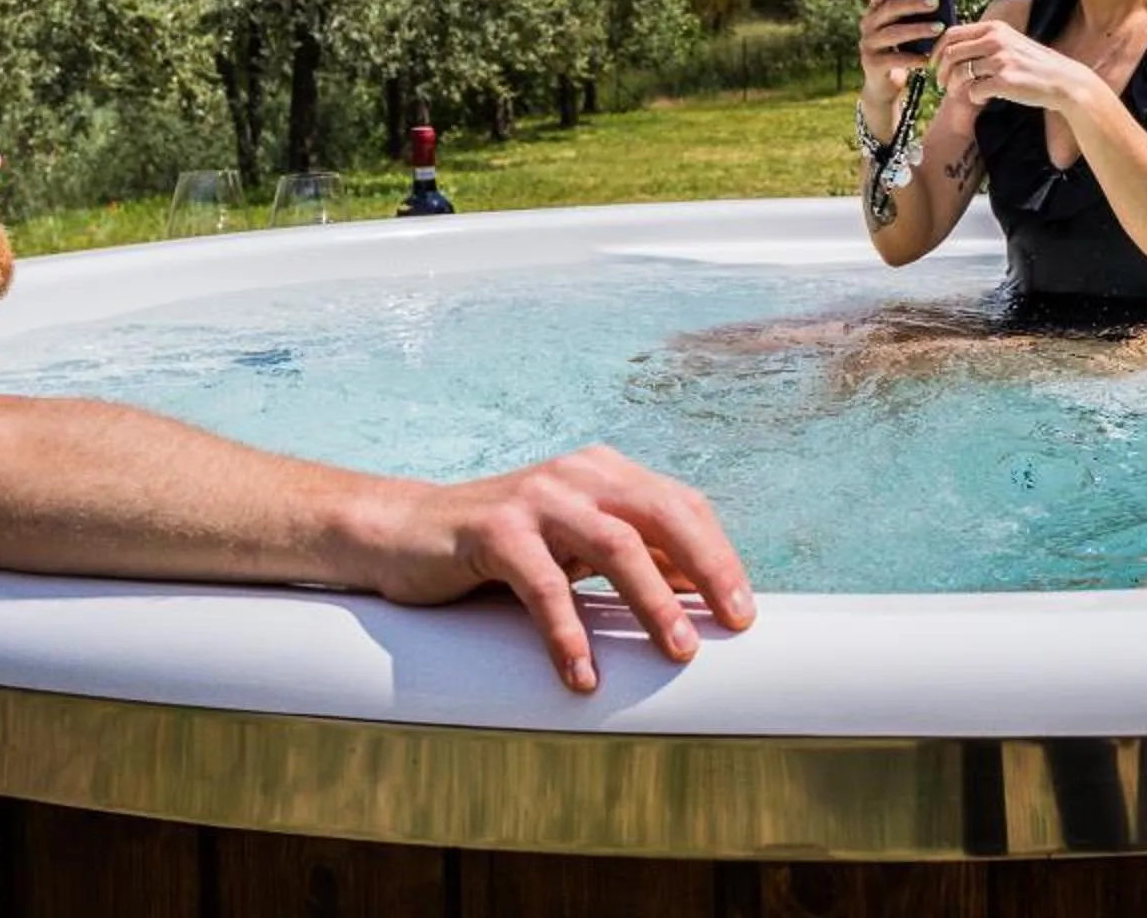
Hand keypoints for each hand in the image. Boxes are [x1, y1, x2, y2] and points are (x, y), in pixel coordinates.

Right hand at [361, 445, 755, 692]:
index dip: (717, 554)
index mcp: (604, 473)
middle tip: (732, 622)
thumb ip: (628, 555)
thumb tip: (700, 594)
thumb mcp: (573, 543)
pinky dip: (569, 632)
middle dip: (707, 569)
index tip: (742, 610)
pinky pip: (544, 585)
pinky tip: (583, 674)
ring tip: (677, 650)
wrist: (404, 532)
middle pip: (662, 515)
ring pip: (614, 546)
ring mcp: (536, 499)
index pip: (680, 505)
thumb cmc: (502, 547)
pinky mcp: (494, 531)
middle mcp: (578, 475)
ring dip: (653, 601)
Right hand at [857, 0, 946, 107]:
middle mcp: (868, 23)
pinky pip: (895, 59)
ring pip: (893, 33)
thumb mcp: (907, 27)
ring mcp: (868, 44)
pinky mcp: (872, 64)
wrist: (886, 84)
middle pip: (888, 8)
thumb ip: (915, 13)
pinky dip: (914, 58)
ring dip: (918, 29)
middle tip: (935, 1)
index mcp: (876, 9)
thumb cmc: (904, 49)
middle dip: (913, 3)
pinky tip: (929, 58)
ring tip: (939, 28)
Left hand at [933, 18, 1092, 114]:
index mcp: (995, 28)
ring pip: (959, 74)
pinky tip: (982, 100)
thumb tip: (955, 48)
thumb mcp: (1011, 42)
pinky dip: (974, 98)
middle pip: (951, 54)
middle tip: (942, 85)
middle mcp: (996, 40)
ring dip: (954, 88)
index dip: (937, 51)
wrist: (1063, 82)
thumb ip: (987, 41)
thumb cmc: (1035, 65)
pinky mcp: (1005, 81)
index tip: (935, 65)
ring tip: (960, 94)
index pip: (952, 34)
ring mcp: (1000, 60)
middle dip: (941, 72)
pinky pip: (974, 91)